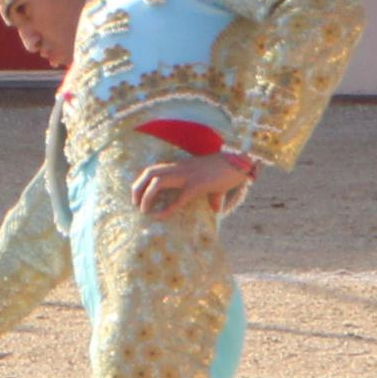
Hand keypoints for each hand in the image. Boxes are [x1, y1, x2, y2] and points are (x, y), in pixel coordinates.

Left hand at [128, 151, 257, 215]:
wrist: (241, 160)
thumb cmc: (229, 170)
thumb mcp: (215, 181)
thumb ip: (212, 195)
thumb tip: (216, 208)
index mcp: (182, 166)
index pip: (155, 169)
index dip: (142, 182)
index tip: (137, 196)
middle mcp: (181, 169)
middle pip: (150, 172)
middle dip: (137, 187)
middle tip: (135, 203)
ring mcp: (188, 176)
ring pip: (157, 181)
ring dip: (146, 196)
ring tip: (143, 210)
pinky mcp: (198, 185)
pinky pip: (178, 198)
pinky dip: (167, 208)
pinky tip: (159, 217)